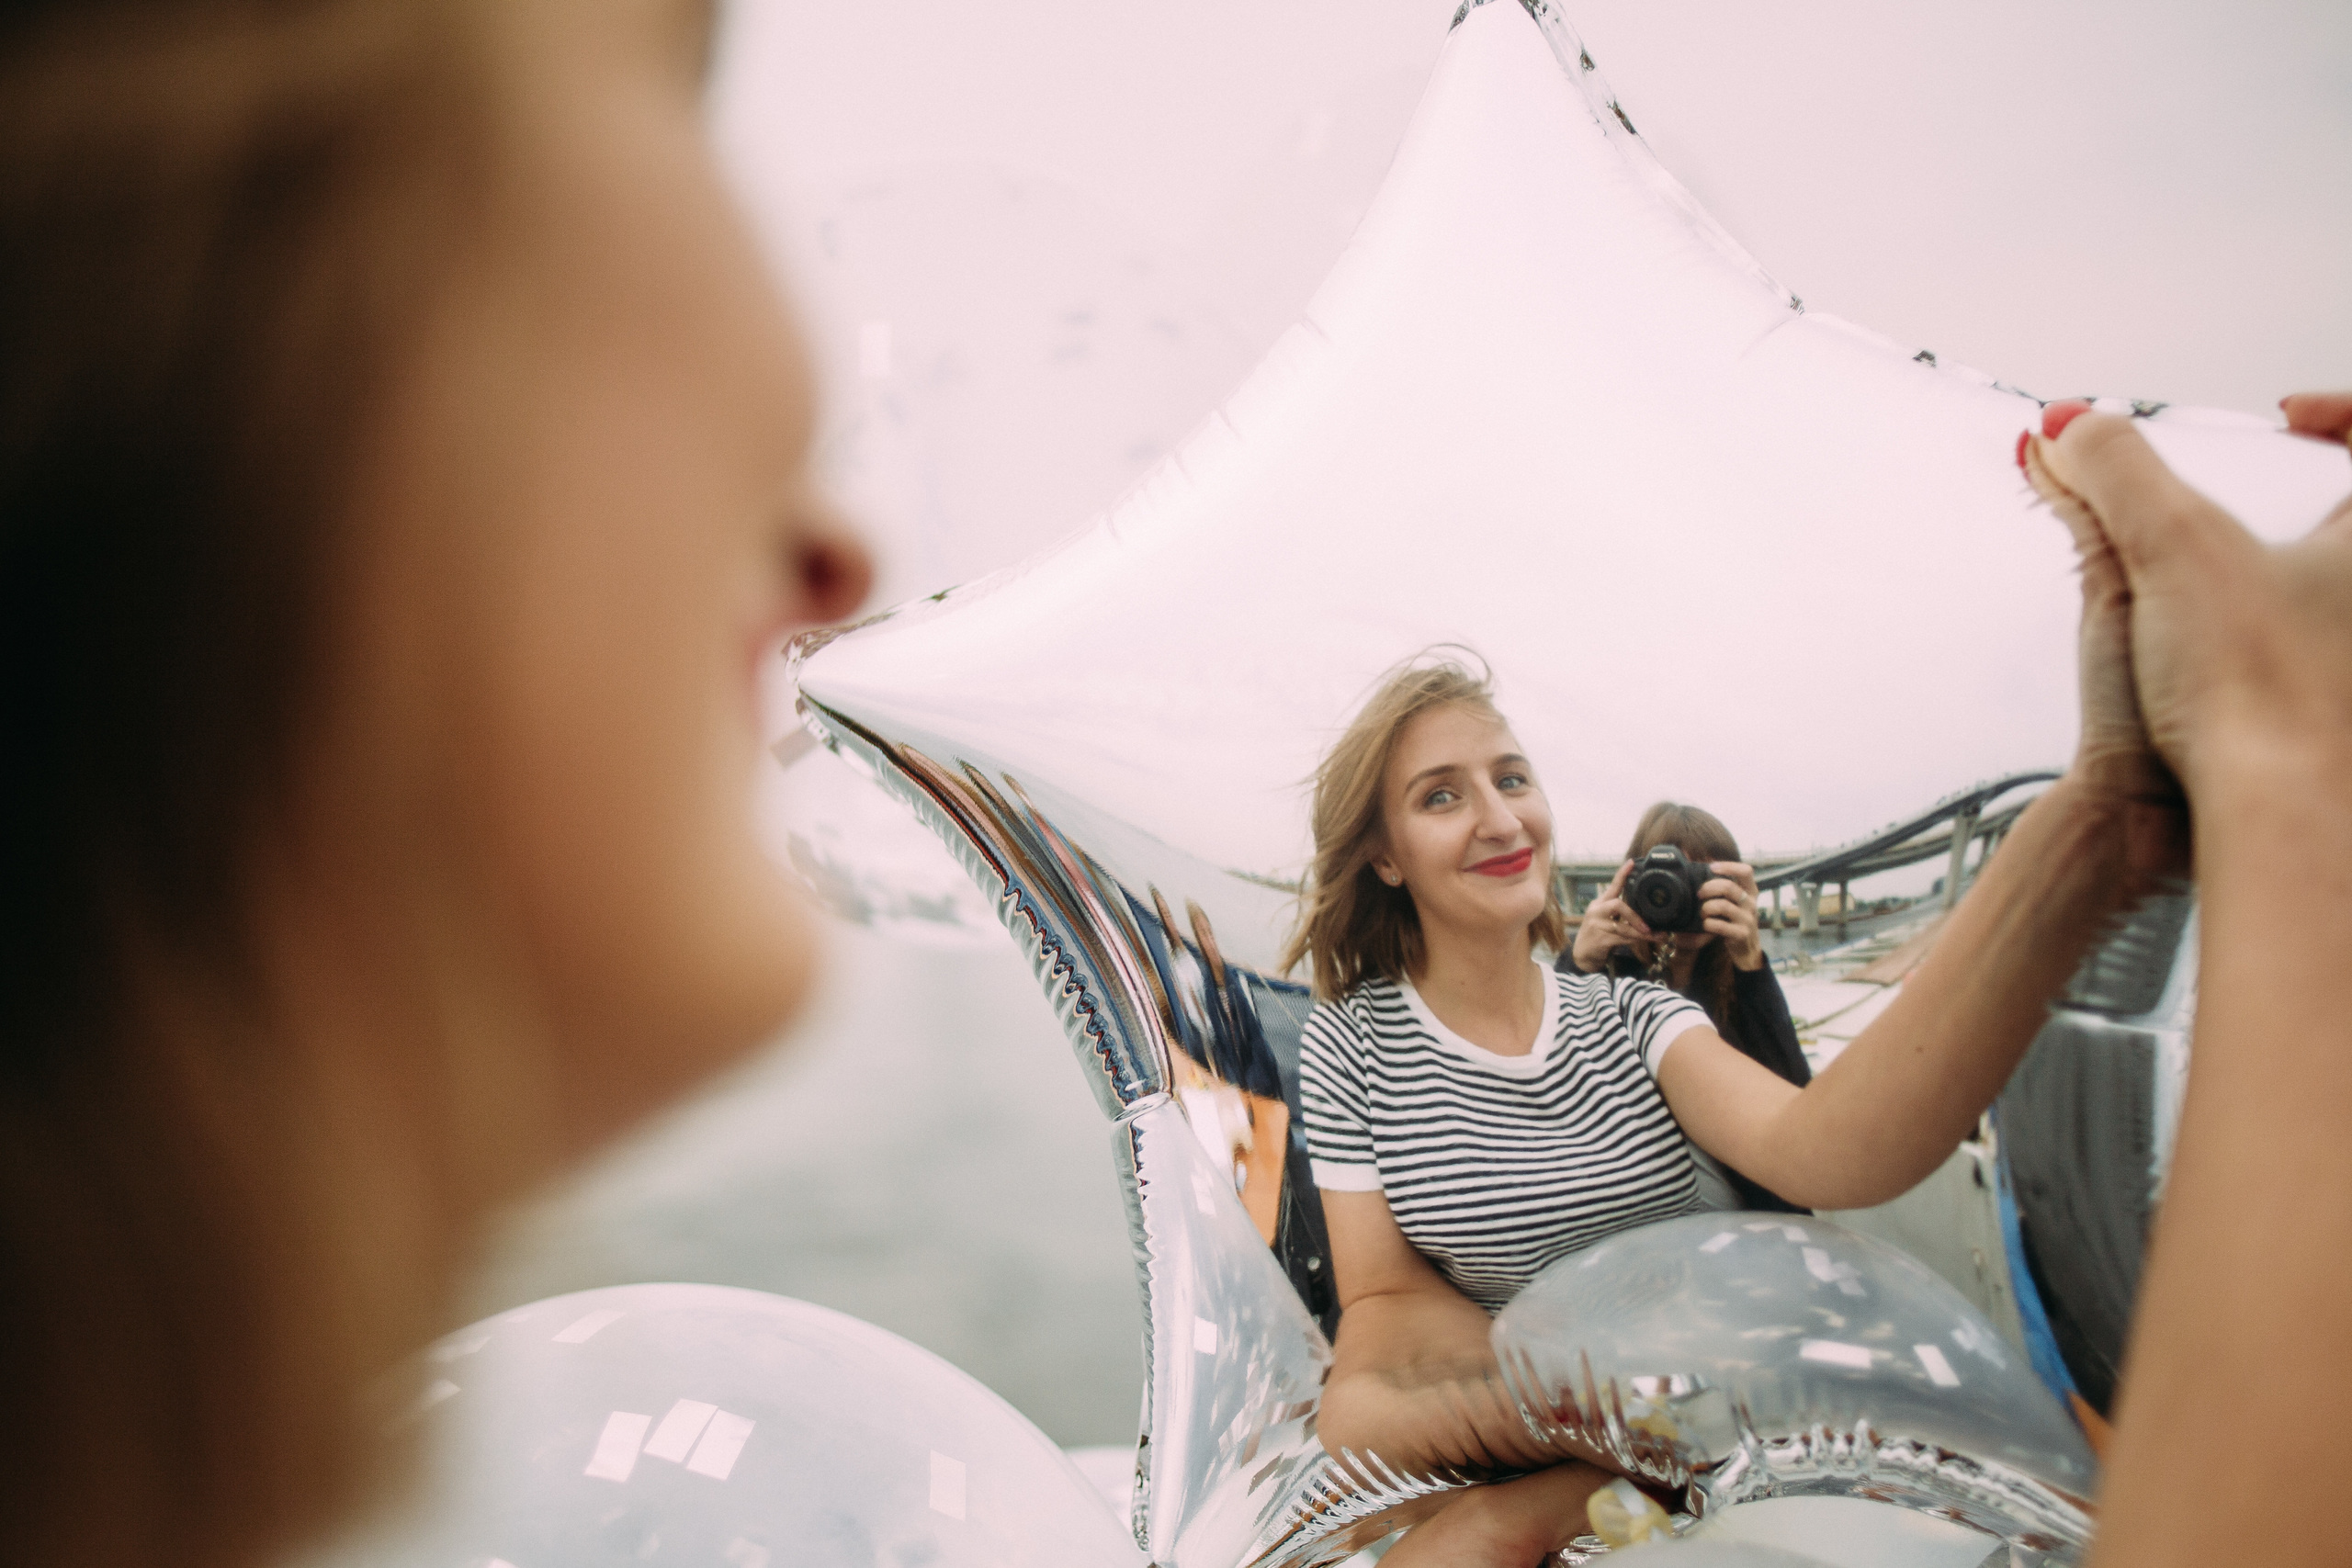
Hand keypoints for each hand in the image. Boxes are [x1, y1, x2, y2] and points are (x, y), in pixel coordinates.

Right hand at [1569, 861, 1651, 972]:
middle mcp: (1596, 911)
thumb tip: (1645, 913)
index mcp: (1600, 904)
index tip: (1631, 863)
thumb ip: (1620, 914)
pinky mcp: (1600, 939)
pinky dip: (1636, 940)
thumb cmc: (1598, 935)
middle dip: (1635, 916)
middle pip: (1617, 905)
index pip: (1612, 886)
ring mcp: (1596, 925)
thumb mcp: (1606, 920)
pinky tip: (1646, 940)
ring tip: (1655, 935)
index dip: (1622, 874)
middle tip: (1648, 926)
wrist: (1582, 954)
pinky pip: (1622, 938)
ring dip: (1640, 932)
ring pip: (1622, 926)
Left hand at [1699, 861, 1764, 970]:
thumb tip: (1704, 870)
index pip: (1746, 871)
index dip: (1729, 866)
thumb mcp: (1736, 903)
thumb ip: (1725, 889)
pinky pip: (1720, 925)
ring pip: (1722, 906)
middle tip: (1699, 894)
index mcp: (1751, 892)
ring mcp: (1748, 919)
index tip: (1712, 867)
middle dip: (1708, 888)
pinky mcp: (1742, 934)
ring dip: (1706, 908)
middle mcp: (1752, 903)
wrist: (1747, 949)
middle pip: (1729, 887)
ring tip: (1702, 913)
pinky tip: (1706, 925)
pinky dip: (1708, 924)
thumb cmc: (1735, 920)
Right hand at [2022, 393, 2351, 821]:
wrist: (2276, 824)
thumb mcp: (2168, 548)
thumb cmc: (2258, 699)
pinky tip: (2222, 655)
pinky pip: (2322, 652)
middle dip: (2304, 496)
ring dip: (2289, 567)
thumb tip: (2068, 429)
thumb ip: (2110, 473)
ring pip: (2336, 589)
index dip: (2338, 413)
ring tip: (2223, 577)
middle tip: (2257, 494)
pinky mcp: (2337, 719)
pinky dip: (2278, 635)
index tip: (2285, 419)